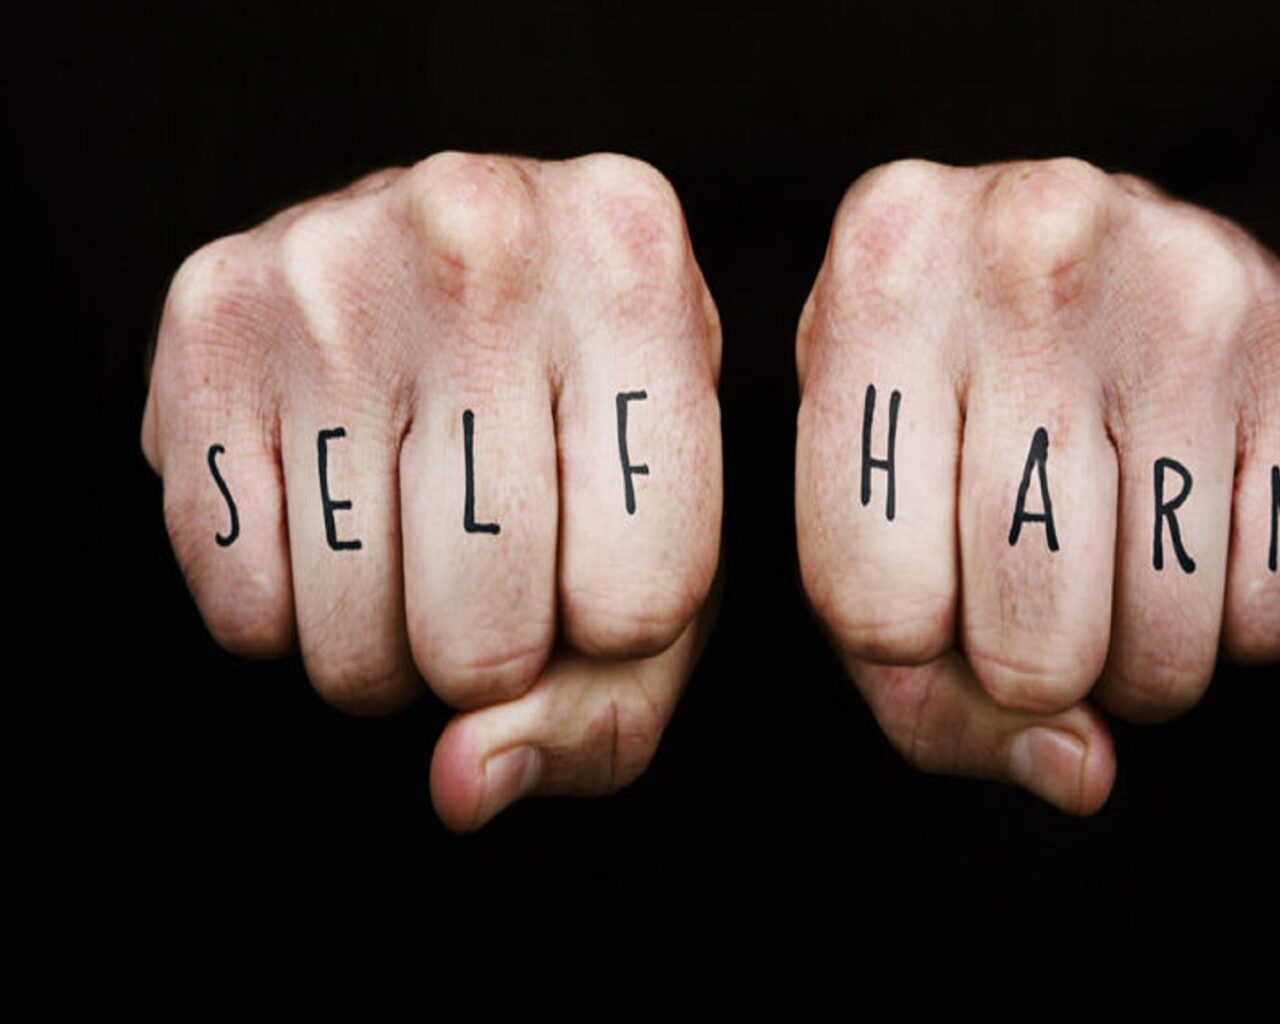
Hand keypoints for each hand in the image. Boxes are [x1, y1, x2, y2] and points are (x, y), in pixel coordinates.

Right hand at [142, 152, 722, 830]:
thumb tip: (462, 782)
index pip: (639, 602)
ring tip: (415, 545)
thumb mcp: (664, 547)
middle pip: (485, 633)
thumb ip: (604, 708)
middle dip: (492, 660)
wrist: (462, 273)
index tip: (602, 559)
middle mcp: (483, 231)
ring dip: (387, 649)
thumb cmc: (589, 428)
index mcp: (637, 266)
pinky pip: (238, 599)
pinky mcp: (205, 318)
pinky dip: (288, 614)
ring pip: (352, 636)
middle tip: (495, 573)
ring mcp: (328, 266)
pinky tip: (327, 522)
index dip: (617, 630)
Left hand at [795, 158, 1279, 812]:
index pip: (874, 603)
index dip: (904, 645)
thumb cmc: (942, 410)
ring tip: (1114, 565)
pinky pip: (1277, 610)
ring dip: (1141, 662)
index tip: (926, 584)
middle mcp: (1034, 244)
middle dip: (1033, 671)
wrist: (1088, 263)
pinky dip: (1237, 621)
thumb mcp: (863, 512)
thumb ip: (924, 689)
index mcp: (882, 271)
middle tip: (1035, 596)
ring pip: (1165, 643)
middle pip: (1028, 641)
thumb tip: (1079, 770)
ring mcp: (1190, 290)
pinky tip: (1198, 532)